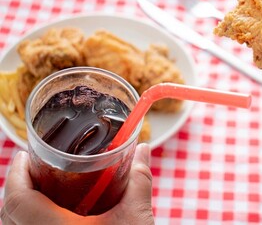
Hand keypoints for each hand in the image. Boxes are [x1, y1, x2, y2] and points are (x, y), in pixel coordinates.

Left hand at [0, 143, 153, 223]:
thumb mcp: (136, 218)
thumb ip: (138, 180)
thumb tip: (143, 150)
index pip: (17, 199)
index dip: (16, 173)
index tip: (26, 156)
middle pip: (8, 214)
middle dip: (17, 188)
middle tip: (35, 170)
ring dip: (20, 209)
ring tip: (41, 193)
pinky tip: (50, 220)